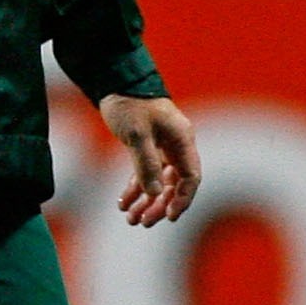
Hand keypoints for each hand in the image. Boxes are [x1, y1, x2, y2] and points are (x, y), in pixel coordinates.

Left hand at [100, 94, 199, 226]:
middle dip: (160, 205)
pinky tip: (123, 203)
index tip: (169, 216)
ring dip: (146, 201)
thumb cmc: (129, 104)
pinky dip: (135, 189)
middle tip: (143, 222)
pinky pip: (144, 173)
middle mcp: (176, 145)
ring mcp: (161, 147)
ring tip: (131, 219)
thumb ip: (146, 163)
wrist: (114, 82)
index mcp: (182, 140)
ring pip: (158, 182)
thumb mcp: (137, 134)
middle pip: (174, 184)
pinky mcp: (146, 147)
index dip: (182, 199)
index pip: (191, 177)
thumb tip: (154, 193)